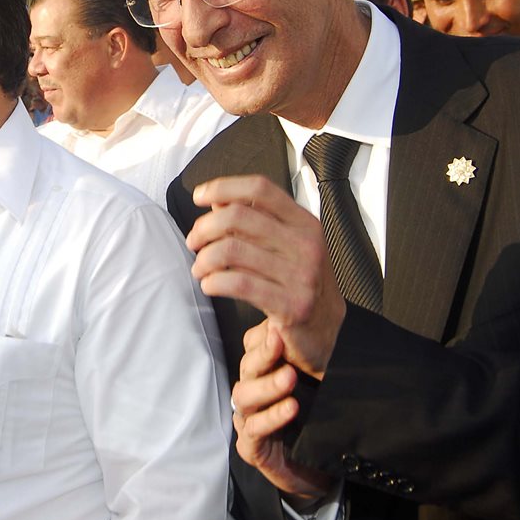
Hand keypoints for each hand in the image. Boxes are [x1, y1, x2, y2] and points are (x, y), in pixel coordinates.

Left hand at [188, 175, 345, 379]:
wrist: (326, 332)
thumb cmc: (300, 285)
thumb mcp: (286, 246)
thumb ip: (256, 221)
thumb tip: (220, 201)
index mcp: (304, 223)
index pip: (261, 189)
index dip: (224, 187)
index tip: (200, 195)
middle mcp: (305, 244)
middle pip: (239, 216)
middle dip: (205, 227)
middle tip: (194, 241)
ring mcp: (300, 275)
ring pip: (232, 249)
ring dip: (204, 258)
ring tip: (200, 268)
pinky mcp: (291, 305)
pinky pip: (239, 284)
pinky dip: (214, 282)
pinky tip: (210, 285)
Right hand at [232, 322, 334, 499]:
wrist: (315, 471)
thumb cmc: (313, 426)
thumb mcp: (315, 388)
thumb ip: (309, 362)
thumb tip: (320, 329)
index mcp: (264, 376)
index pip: (252, 350)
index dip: (264, 338)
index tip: (280, 325)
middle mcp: (252, 395)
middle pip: (246, 369)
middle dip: (264, 355)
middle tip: (281, 343)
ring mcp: (248, 420)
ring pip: (243, 397)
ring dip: (268, 386)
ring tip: (290, 378)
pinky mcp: (251, 447)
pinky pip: (254, 429)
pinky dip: (271, 418)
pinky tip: (290, 409)